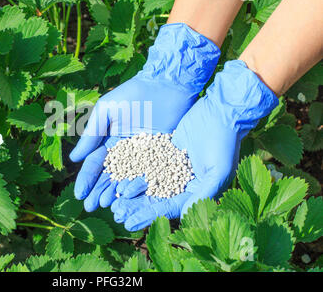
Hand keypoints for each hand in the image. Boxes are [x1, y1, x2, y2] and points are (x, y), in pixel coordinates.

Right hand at [69, 23, 219, 211]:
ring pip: (127, 179)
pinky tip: (130, 198)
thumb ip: (91, 134)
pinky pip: (149, 175)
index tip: (78, 194)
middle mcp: (125, 152)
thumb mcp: (106, 111)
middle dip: (98, 191)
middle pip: (109, 176)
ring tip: (107, 206)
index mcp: (109, 141)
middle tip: (90, 207)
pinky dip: (139, 187)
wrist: (166, 85)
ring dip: (115, 193)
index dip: (86, 179)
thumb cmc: (134, 94)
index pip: (95, 164)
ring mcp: (143, 157)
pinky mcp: (161, 157)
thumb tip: (75, 158)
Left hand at [112, 60, 278, 230]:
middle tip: (116, 214)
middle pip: (153, 198)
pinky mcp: (164, 152)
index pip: (167, 208)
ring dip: (130, 191)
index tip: (128, 224)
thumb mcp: (218, 171)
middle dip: (134, 207)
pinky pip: (144, 164)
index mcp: (194, 192)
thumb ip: (201, 194)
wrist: (221, 113)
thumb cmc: (225, 143)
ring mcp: (170, 167)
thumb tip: (183, 217)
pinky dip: (132, 171)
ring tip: (112, 200)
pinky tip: (116, 176)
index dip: (147, 216)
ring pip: (146, 182)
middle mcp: (181, 183)